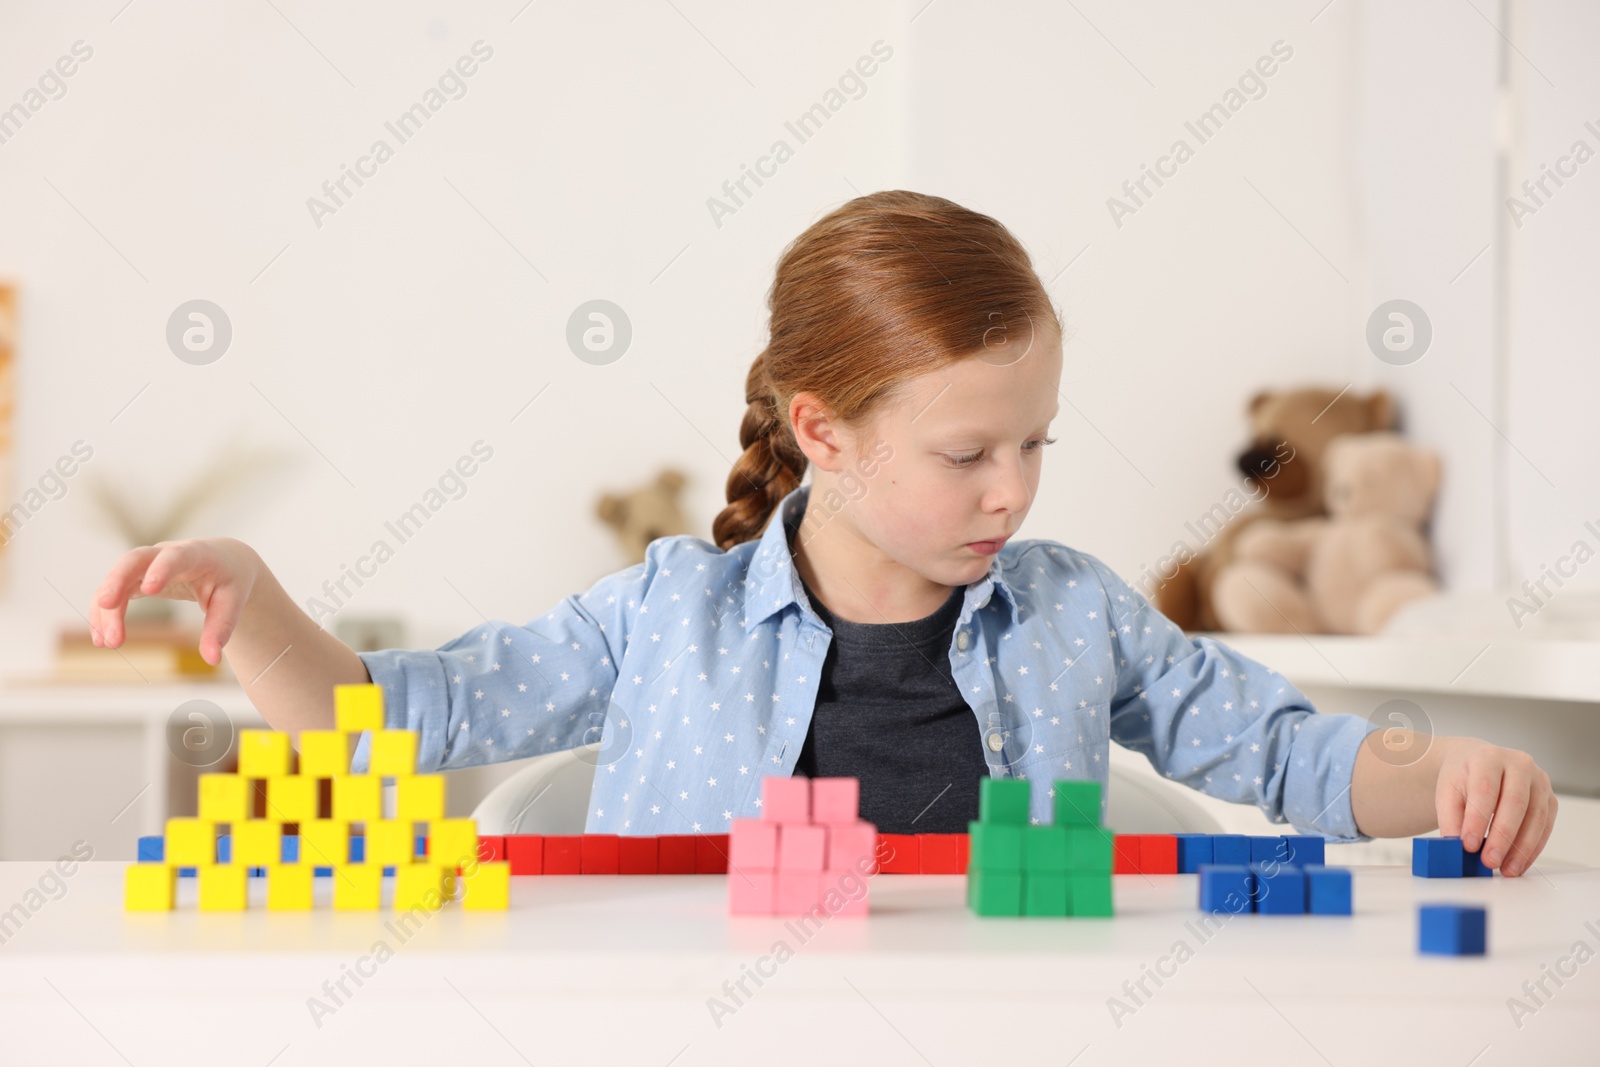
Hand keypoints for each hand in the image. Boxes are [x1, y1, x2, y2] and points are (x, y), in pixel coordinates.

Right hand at [90, 537, 260, 666]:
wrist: (224, 561)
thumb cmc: (230, 579)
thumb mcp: (233, 602)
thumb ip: (221, 628)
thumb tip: (211, 659)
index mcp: (196, 554)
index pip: (176, 556)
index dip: (162, 569)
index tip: (149, 590)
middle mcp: (165, 553)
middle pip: (134, 560)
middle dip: (117, 580)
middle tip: (106, 604)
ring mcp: (147, 563)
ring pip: (118, 578)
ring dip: (107, 608)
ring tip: (106, 642)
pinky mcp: (136, 577)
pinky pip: (113, 591)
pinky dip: (104, 614)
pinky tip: (100, 639)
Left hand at [1435, 738, 1557, 876]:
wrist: (1477, 762)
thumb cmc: (1463, 777)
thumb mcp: (1447, 792)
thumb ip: (1450, 819)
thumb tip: (1456, 848)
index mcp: (1488, 757)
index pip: (1485, 790)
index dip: (1477, 820)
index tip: (1468, 845)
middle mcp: (1519, 764)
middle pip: (1514, 803)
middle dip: (1502, 837)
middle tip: (1489, 861)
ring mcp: (1539, 780)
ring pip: (1535, 817)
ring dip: (1521, 848)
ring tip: (1506, 869)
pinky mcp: (1550, 798)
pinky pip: (1545, 826)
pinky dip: (1533, 848)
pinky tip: (1519, 863)